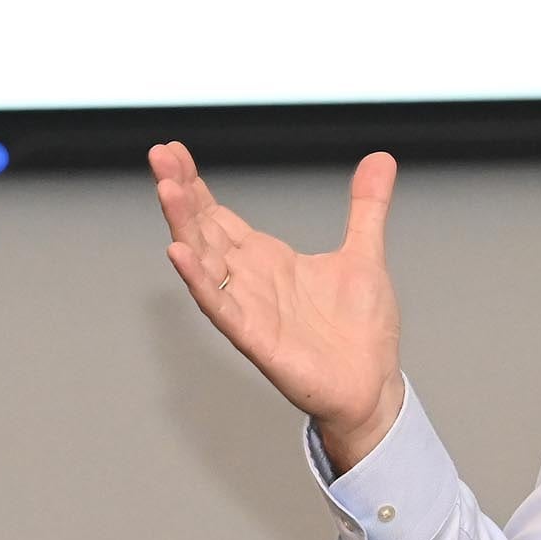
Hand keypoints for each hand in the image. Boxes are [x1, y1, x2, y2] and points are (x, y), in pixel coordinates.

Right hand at [149, 141, 405, 471]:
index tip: (174, 153)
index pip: (219, 216)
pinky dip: (199, 281)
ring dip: (183, 227)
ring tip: (166, 191)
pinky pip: (221, 307)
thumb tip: (381, 158)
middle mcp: (250, 281)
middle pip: (204, 231)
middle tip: (159, 156)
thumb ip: (367, 206)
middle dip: (180, 194)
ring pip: (204, 263)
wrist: (372, 386)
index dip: (196, 186)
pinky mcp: (257, 339)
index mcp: (268, 260)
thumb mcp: (365, 253)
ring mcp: (249, 309)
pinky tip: (179, 254)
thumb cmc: (360, 331)